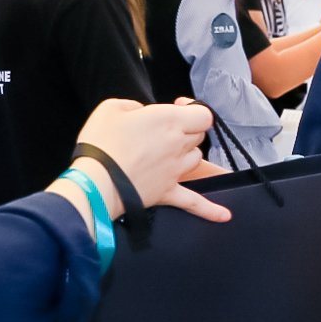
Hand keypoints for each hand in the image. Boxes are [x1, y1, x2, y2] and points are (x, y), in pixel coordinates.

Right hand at [74, 99, 231, 222]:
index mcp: (168, 120)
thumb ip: (133, 106)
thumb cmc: (101, 144)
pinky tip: (225, 215)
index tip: (178, 108)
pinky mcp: (168, 193)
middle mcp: (178, 144)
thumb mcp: (111, 107)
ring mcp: (176, 171)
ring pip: (196, 159)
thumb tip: (141, 113)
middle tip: (162, 131)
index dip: (193, 109)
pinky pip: (195, 202)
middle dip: (185, 130)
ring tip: (168, 153)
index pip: (202, 113)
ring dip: (186, 154)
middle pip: (198, 135)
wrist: (95, 182)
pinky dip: (211, 210)